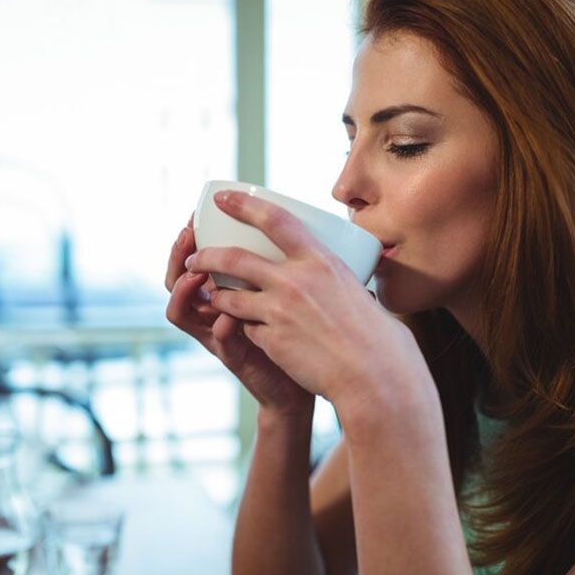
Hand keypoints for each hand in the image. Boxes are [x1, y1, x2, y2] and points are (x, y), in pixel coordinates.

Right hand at [164, 214, 312, 412]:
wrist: (306, 375)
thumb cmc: (297, 329)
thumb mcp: (284, 288)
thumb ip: (277, 262)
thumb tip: (290, 219)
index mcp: (223, 289)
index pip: (195, 258)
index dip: (190, 236)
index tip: (194, 212)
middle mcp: (212, 310)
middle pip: (177, 280)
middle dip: (177, 255)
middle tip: (186, 234)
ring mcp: (217, 334)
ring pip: (182, 311)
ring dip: (185, 289)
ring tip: (195, 272)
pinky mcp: (233, 357)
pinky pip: (218, 341)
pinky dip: (221, 327)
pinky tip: (227, 317)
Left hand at [184, 190, 426, 411]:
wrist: (375, 376)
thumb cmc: (378, 338)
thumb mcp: (357, 292)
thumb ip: (335, 280)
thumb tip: (333, 275)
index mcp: (321, 261)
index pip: (276, 220)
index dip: (245, 205)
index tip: (223, 198)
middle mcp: (295, 281)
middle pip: (235, 259)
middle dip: (207, 256)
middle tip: (196, 258)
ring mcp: (279, 312)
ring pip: (230, 296)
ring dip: (218, 296)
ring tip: (213, 296)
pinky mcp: (272, 341)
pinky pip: (246, 328)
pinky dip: (245, 328)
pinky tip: (250, 332)